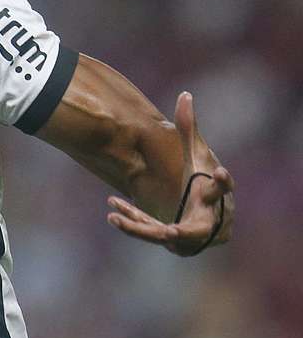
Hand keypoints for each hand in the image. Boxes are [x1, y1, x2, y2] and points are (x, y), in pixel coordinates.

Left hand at [106, 91, 234, 255]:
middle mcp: (208, 220)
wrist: (204, 212)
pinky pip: (151, 233)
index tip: (220, 172)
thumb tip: (185, 94)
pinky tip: (112, 213)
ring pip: (163, 234)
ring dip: (140, 226)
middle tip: (170, 232)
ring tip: (115, 215)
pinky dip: (133, 224)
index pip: (222, 188)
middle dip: (184, 232)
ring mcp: (191, 236)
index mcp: (213, 195)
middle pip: (198, 229)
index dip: (223, 182)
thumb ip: (189, 128)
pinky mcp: (175, 244)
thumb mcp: (195, 154)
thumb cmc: (201, 180)